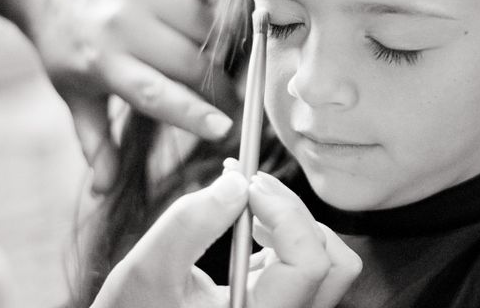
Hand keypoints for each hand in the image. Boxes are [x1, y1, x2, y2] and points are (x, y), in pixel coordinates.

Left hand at [24, 0, 236, 192]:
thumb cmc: (66, 42)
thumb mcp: (73, 92)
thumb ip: (94, 141)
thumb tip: (102, 191)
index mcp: (102, 62)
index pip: (156, 93)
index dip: (194, 112)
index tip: (226, 127)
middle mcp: (122, 22)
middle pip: (191, 59)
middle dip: (219, 83)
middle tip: (231, 97)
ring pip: (205, 21)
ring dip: (218, 44)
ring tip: (217, 57)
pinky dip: (213, 2)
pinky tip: (211, 17)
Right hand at [92, 169, 360, 307]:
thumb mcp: (147, 271)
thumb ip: (191, 224)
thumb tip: (237, 182)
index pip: (310, 264)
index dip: (287, 214)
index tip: (250, 186)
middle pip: (332, 262)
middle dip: (293, 213)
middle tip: (252, 188)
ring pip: (325, 263)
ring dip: (291, 222)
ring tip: (249, 204)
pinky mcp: (279, 305)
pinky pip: (305, 267)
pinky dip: (284, 235)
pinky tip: (251, 224)